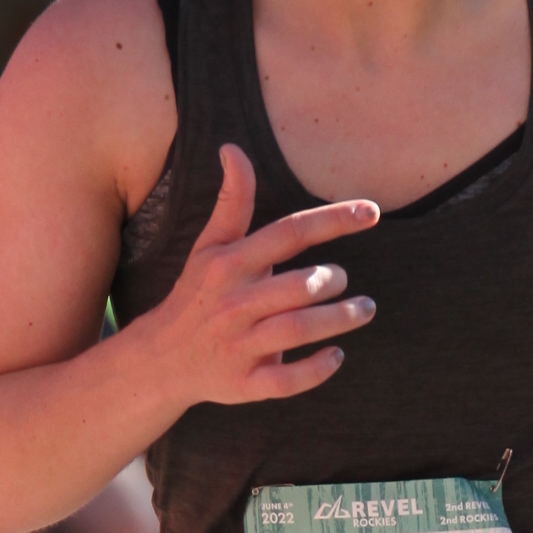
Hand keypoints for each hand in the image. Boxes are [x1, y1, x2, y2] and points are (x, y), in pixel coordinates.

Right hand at [149, 143, 379, 410]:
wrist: (160, 360)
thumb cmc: (196, 294)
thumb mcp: (209, 247)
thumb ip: (231, 201)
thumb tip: (232, 148)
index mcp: (230, 264)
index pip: (289, 234)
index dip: (334, 220)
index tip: (372, 212)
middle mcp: (235, 303)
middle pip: (300, 286)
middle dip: (333, 280)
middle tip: (344, 280)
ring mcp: (239, 346)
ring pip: (299, 330)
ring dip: (340, 320)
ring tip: (364, 310)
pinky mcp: (244, 384)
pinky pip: (287, 381)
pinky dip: (317, 368)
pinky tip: (336, 355)